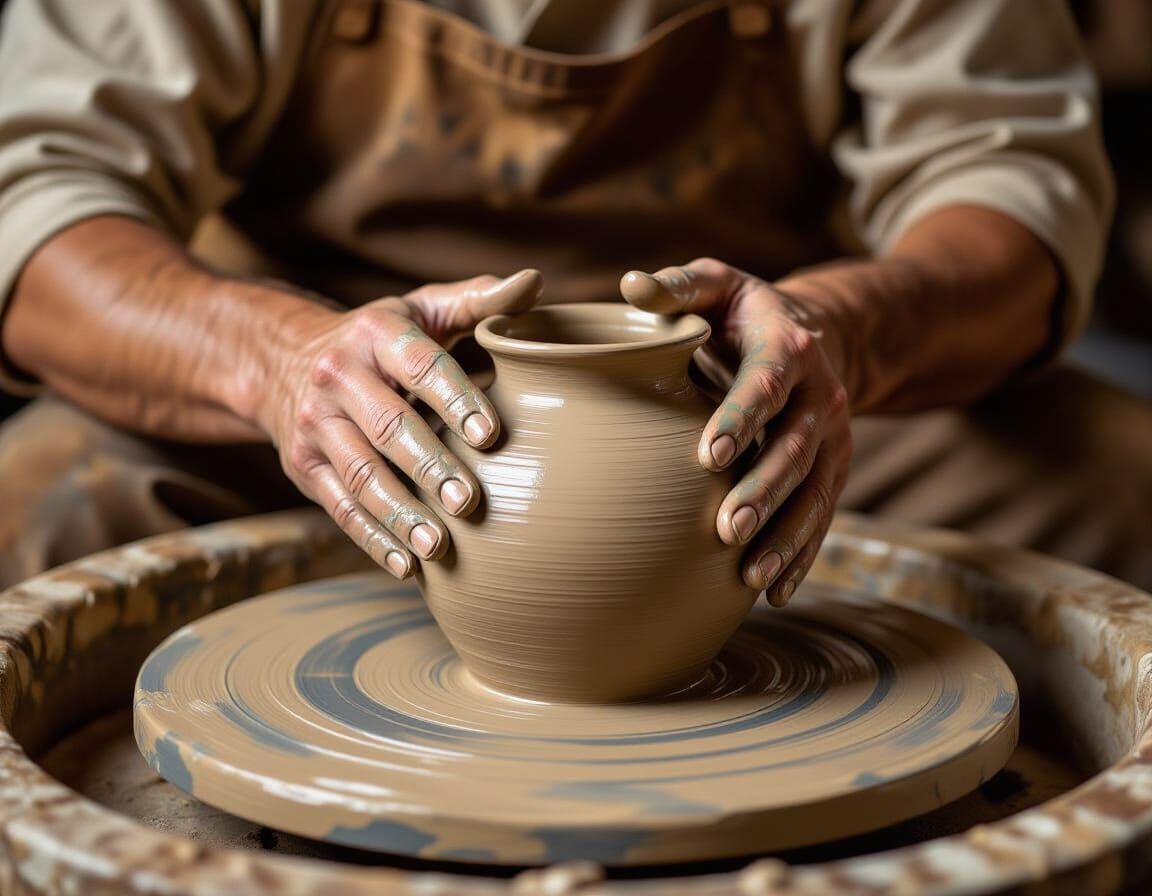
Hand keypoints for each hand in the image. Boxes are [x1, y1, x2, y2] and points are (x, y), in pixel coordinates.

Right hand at [258, 270, 542, 578]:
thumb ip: (477, 300)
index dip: (455, 398)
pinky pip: (339, 508)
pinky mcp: (303, 467)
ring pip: (360, 475)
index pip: (419, 365)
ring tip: (441, 547)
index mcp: (376, 334)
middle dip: (430, 467)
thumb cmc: (378, 339)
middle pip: (388, 427)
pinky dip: (372, 540)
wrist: (280, 361)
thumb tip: (534, 283)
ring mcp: (314, 426)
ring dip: (400, 515)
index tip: (491, 436)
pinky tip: (408, 566)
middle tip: (471, 502)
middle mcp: (338, 377)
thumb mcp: (420, 309)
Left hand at [621, 258, 851, 605]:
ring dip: (786, 536)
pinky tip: (776, 592)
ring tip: (753, 575)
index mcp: (787, 346)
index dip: (741, 416)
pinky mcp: (834, 468)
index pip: (765, 383)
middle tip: (728, 528)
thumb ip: (677, 288)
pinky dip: (802, 554)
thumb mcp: (715, 285)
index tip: (709, 454)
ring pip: (815, 492)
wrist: (815, 333)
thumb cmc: (741, 313)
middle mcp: (819, 395)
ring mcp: (832, 437)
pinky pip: (823, 516)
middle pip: (795, 448)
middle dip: (764, 490)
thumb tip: (630, 286)